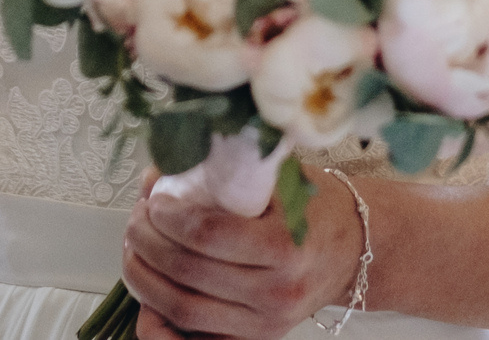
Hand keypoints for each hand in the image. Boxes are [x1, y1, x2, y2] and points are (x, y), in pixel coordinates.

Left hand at [121, 168, 364, 338]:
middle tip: (137, 219)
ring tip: (135, 250)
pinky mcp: (256, 338)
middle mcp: (278, 291)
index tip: (153, 198)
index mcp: (286, 245)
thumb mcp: (282, 176)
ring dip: (145, 279)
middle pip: (189, 272)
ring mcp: (266, 322)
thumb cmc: (315, 209)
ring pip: (184, 309)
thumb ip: (230, 167)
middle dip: (148, 242)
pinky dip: (161, 325)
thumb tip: (165, 165)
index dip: (168, 216)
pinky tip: (146, 301)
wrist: (353, 251)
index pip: (208, 235)